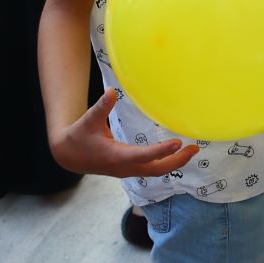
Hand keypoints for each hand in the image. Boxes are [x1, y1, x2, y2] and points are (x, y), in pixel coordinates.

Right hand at [49, 88, 198, 177]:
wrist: (69, 156)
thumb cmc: (79, 136)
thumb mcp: (88, 120)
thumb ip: (101, 107)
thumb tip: (111, 91)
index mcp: (116, 156)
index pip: (143, 156)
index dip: (160, 151)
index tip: (177, 142)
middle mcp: (125, 167)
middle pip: (156, 169)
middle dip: (176, 161)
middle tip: (194, 149)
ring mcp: (127, 171)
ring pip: (155, 171)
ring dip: (174, 163)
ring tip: (192, 151)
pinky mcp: (128, 169)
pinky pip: (151, 169)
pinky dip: (166, 163)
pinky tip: (176, 154)